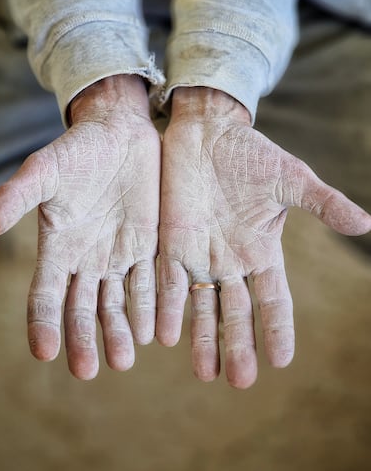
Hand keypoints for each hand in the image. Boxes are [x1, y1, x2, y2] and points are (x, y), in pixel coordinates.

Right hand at [0, 75, 159, 378]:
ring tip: (124, 358)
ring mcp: (119, 254)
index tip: (44, 352)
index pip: (45, 294)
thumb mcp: (43, 170)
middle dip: (84, 338)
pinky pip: (151, 282)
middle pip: (83, 308)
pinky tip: (155, 331)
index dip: (43, 323)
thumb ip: (17, 196)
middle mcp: (87, 259)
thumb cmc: (77, 150)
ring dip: (120, 331)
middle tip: (87, 370)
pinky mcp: (149, 246)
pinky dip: (152, 306)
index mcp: (58, 247)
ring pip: (118, 302)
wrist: (120, 134)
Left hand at [157, 87, 370, 387]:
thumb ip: (322, 203)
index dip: (277, 328)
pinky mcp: (170, 244)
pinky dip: (167, 308)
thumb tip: (367, 225)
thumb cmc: (250, 154)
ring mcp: (198, 255)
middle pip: (236, 312)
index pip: (273, 298)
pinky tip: (164, 335)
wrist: (207, 133)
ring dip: (202, 339)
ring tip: (206, 373)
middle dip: (239, 344)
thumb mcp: (290, 178)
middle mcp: (230, 261)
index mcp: (261, 250)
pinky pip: (168, 282)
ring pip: (202, 306)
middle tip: (240, 381)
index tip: (282, 360)